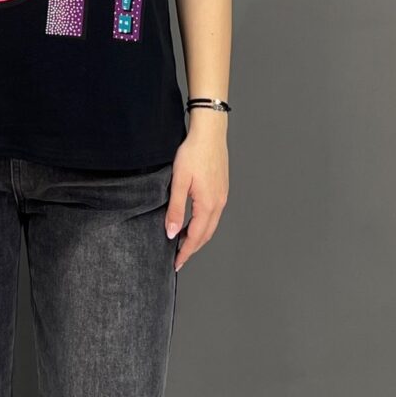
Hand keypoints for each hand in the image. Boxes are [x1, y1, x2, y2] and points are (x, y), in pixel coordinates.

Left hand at [164, 122, 228, 271]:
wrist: (209, 133)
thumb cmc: (193, 153)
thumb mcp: (179, 181)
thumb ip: (176, 209)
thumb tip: (173, 233)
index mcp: (208, 204)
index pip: (196, 237)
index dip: (186, 252)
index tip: (176, 263)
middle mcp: (219, 203)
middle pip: (206, 234)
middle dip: (193, 248)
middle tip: (179, 258)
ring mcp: (222, 196)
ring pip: (211, 225)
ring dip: (199, 236)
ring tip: (184, 242)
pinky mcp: (222, 188)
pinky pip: (214, 214)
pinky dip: (204, 224)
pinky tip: (195, 221)